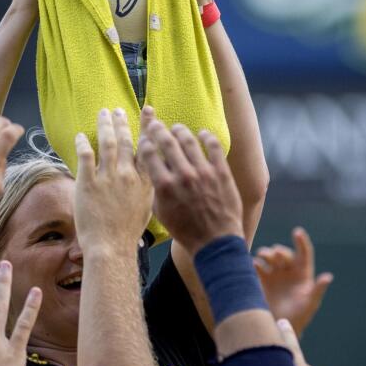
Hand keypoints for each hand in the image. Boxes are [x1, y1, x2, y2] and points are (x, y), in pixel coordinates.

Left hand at [73, 108, 153, 256]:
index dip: (147, 128)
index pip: (147, 148)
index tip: (148, 112)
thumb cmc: (126, 234)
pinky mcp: (89, 183)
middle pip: (125, 141)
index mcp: (144, 181)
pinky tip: (81, 135)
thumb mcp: (145, 208)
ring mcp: (108, 178)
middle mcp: (128, 175)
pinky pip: (86, 156)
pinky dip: (83, 143)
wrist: (111, 247)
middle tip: (117, 109)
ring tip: (102, 113)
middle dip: (121, 122)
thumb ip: (144, 189)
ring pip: (107, 143)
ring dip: (105, 125)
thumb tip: (142, 178)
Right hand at [136, 105, 242, 253]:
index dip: (144, 142)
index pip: (149, 154)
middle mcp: (183, 175)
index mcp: (164, 186)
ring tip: (177, 128)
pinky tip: (202, 134)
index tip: (144, 138)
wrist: (214, 242)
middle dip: (158, 129)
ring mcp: (203, 172)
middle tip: (155, 124)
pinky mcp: (221, 172)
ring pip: (189, 140)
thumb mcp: (161, 213)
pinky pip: (213, 147)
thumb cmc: (185, 230)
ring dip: (180, 131)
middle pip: (167, 142)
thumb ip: (156, 190)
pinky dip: (206, 137)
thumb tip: (153, 172)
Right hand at [255, 227, 332, 334]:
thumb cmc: (299, 316)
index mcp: (303, 274)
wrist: (279, 327)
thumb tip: (327, 276)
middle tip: (275, 254)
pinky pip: (258, 266)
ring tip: (263, 256)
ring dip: (266, 253)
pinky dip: (255, 263)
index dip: (301, 242)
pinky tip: (255, 265)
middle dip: (279, 251)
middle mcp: (289, 271)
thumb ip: (318, 289)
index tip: (297, 232)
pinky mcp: (262, 280)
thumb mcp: (310, 303)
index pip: (303, 253)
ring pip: (270, 257)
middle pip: (284, 254)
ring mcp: (275, 275)